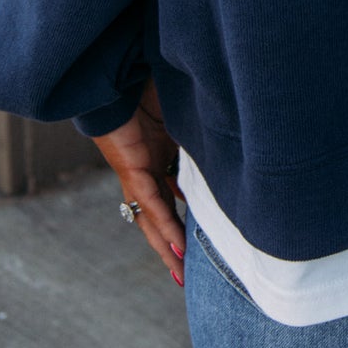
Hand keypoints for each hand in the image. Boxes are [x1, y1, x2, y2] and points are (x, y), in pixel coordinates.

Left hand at [91, 75, 187, 285]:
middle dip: (170, 244)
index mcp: (154, 157)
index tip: (194, 239)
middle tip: (183, 273)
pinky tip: (175, 246)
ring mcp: (136, 171)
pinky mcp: (131, 168)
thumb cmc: (146, 84)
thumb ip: (199, 131)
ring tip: (181, 273)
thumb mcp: (182, 114)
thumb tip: (230, 136)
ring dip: (166, 246)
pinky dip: (164, 225)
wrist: (118, 75)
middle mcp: (144, 170)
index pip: (169, 196)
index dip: (180, 219)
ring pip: (151, 219)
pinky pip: (151, 203)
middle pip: (157, 216)